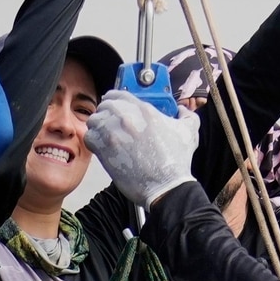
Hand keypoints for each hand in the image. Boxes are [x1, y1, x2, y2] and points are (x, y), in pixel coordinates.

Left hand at [84, 91, 201, 209]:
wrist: (165, 186)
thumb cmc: (176, 162)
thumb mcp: (189, 132)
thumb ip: (187, 115)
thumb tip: (182, 109)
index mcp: (144, 110)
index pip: (118, 94)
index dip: (114, 100)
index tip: (115, 108)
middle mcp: (126, 117)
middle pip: (104, 106)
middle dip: (105, 114)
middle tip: (110, 124)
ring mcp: (113, 133)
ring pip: (94, 120)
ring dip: (97, 127)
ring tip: (104, 137)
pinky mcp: (104, 150)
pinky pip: (89, 137)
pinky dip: (93, 141)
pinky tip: (101, 148)